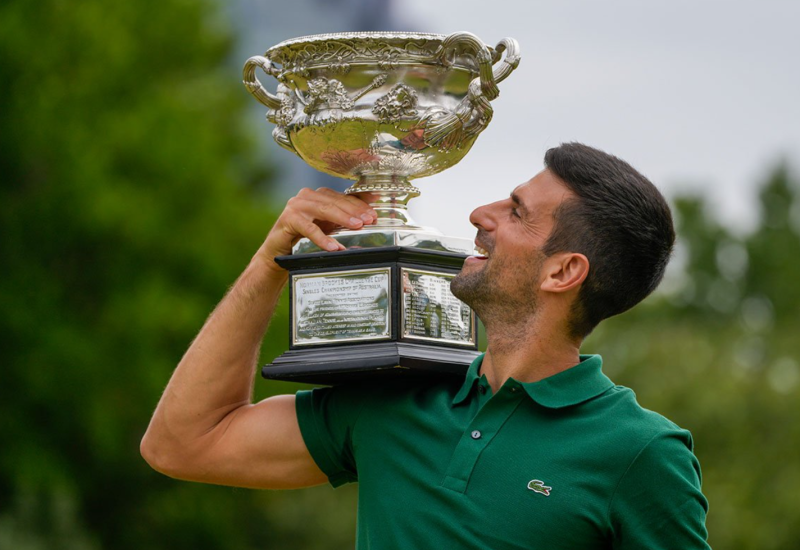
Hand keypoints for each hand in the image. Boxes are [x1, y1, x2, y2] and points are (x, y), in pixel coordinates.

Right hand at [256, 187, 376, 269]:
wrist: (278, 252)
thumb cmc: (304, 237)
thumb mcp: (328, 226)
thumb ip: (343, 219)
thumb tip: (368, 217)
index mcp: (318, 195)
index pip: (342, 197)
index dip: (360, 204)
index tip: (374, 213)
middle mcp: (307, 196)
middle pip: (335, 201)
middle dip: (354, 211)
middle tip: (369, 220)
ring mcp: (296, 205)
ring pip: (324, 209)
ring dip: (342, 218)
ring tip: (357, 227)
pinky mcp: (288, 219)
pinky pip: (309, 228)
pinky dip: (323, 238)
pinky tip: (334, 247)